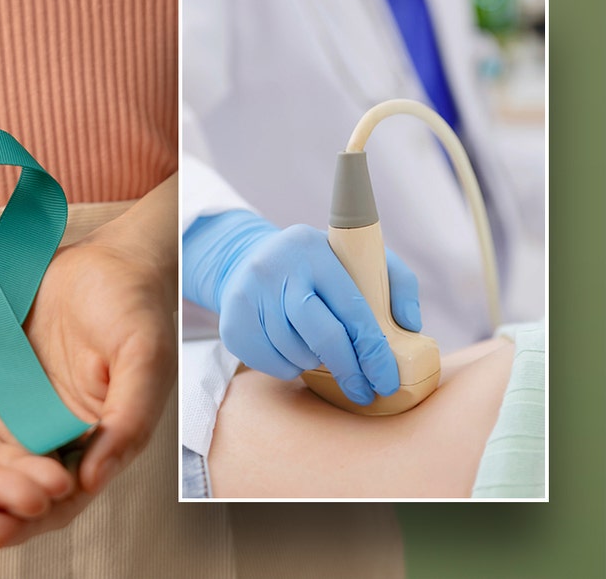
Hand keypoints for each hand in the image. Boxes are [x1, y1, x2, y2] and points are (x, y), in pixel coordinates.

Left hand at [0, 232, 177, 554]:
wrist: (108, 256)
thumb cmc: (137, 307)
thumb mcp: (144, 358)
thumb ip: (127, 418)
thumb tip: (95, 480)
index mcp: (88, 445)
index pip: (52, 499)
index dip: (20, 520)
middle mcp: (44, 437)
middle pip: (1, 491)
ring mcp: (10, 410)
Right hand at [182, 210, 421, 404]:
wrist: (245, 260)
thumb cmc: (313, 266)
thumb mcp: (355, 258)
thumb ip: (395, 282)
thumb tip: (411, 324)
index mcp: (312, 250)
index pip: (352, 308)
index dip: (373, 351)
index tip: (387, 379)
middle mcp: (276, 269)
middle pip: (322, 336)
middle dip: (349, 370)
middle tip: (364, 392)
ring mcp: (248, 296)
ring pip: (296, 354)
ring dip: (316, 364)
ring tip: (320, 353)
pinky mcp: (231, 323)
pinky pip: (271, 364)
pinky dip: (289, 367)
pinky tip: (292, 350)